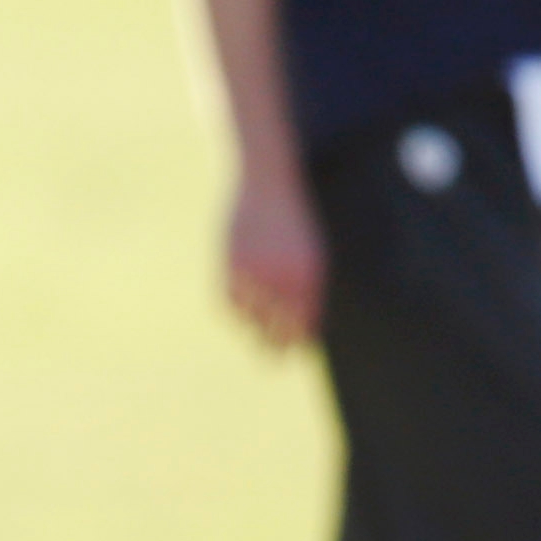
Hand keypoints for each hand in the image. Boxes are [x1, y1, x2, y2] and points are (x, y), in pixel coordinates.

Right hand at [225, 174, 325, 347]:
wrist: (269, 181)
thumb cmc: (295, 222)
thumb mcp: (312, 257)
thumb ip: (305, 293)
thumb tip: (301, 332)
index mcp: (309, 280)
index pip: (302, 329)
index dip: (297, 344)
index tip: (291, 351)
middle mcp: (282, 280)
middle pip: (275, 332)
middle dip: (274, 349)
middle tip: (270, 359)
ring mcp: (255, 272)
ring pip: (249, 319)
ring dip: (251, 327)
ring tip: (254, 328)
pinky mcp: (231, 263)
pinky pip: (228, 301)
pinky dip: (232, 311)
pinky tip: (238, 310)